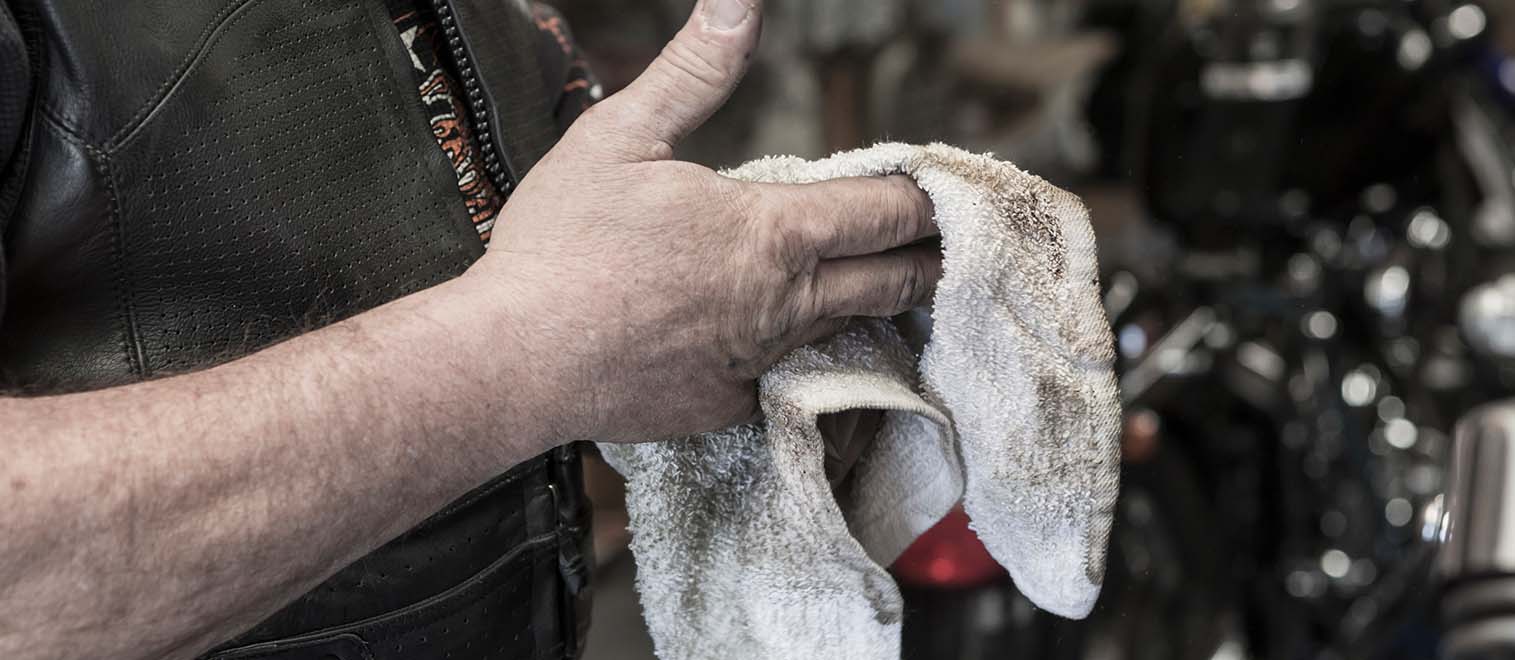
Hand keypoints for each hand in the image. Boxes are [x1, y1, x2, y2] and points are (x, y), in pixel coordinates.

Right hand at [471, 0, 940, 443]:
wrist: (511, 361)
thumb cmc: (561, 246)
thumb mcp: (623, 134)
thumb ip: (696, 69)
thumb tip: (741, 1)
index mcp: (772, 232)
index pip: (885, 211)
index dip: (926, 197)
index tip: (949, 189)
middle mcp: (785, 305)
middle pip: (892, 281)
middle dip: (931, 261)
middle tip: (955, 249)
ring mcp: (760, 364)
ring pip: (843, 331)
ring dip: (874, 306)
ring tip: (897, 289)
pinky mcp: (727, 408)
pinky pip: (780, 379)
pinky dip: (795, 356)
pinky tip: (787, 343)